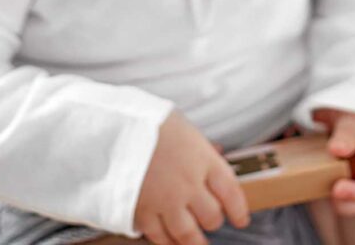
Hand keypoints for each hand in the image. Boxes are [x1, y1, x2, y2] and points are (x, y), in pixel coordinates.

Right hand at [134, 108, 250, 244]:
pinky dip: (168, 242)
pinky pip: (161, 238)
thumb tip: (217, 154)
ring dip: (195, 240)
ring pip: (189, 235)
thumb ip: (201, 146)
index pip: (232, 192)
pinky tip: (170, 240)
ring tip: (197, 241)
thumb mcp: (182, 126)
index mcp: (202, 159)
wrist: (113, 129)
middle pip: (212, 216)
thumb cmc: (148, 121)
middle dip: (213, 219)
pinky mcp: (143, 214)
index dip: (239, 210)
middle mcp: (188, 184)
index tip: (241, 219)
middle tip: (211, 219)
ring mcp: (166, 202)